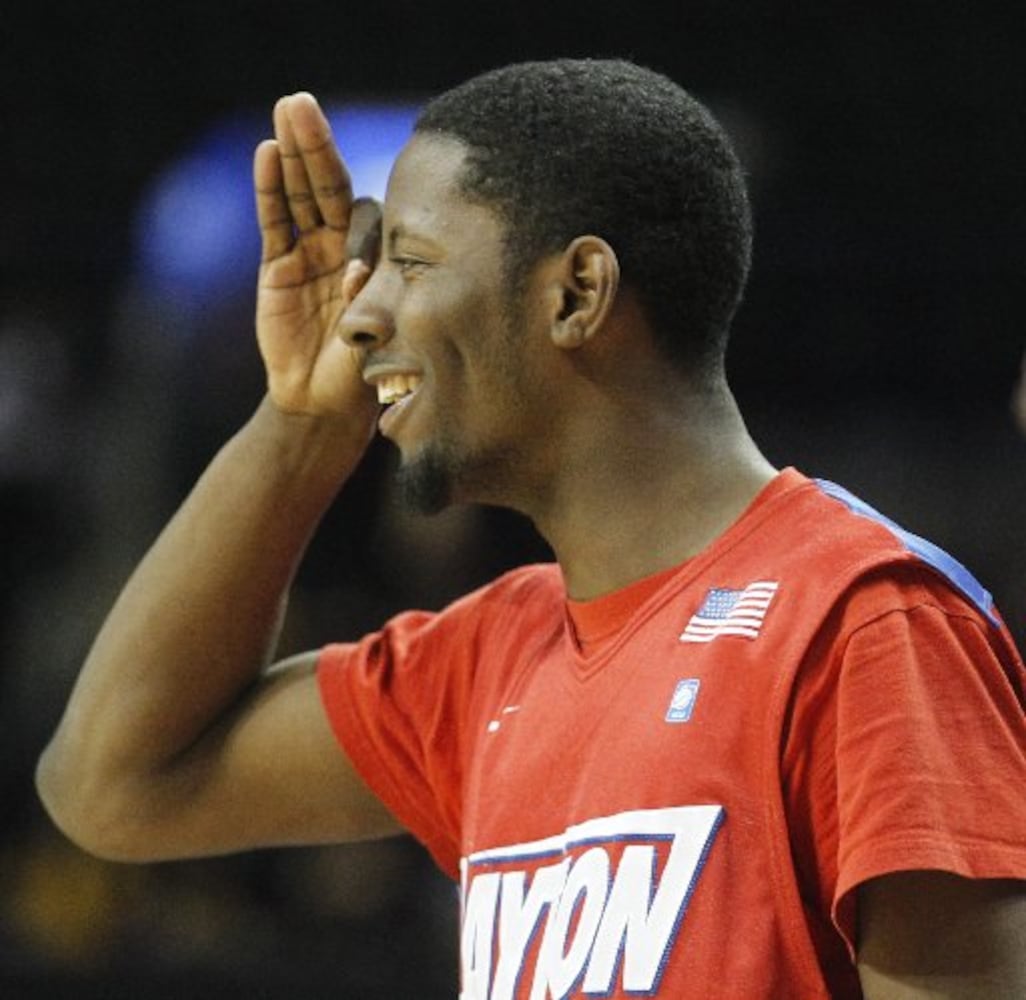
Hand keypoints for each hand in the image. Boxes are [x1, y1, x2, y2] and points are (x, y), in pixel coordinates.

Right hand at [253, 92, 381, 421]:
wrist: (321, 401)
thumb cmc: (360, 374)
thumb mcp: (373, 339)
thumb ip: (367, 303)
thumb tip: (358, 269)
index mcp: (375, 260)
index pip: (368, 219)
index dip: (362, 225)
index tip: (357, 258)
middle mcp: (344, 248)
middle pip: (329, 188)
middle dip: (317, 149)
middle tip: (303, 104)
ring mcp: (310, 252)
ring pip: (300, 195)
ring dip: (292, 155)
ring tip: (285, 110)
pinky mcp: (278, 266)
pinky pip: (274, 221)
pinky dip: (268, 189)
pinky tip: (266, 152)